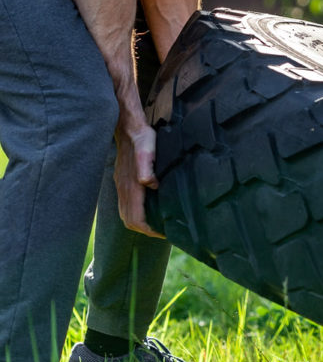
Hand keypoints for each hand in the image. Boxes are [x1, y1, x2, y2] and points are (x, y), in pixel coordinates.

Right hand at [114, 123, 164, 237]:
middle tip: (161, 232)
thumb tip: (151, 184)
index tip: (163, 233)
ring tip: (155, 225)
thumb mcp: (148, 151)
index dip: (149, 230)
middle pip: (129, 220)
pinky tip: (146, 210)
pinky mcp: (122, 182)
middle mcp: (124, 189)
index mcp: (131, 186)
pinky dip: (134, 214)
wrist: (128, 128)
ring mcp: (121, 186)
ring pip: (125, 214)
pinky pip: (125, 205)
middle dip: (144, 230)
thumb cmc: (142, 139)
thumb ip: (147, 169)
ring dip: (139, 224)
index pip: (136, 218)